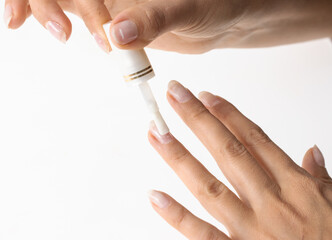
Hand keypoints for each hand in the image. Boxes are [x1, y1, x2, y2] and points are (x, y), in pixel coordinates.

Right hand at [5, 0, 331, 53]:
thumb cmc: (217, 3)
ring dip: (48, 10)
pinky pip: (77, 11)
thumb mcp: (189, 8)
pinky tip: (64, 33)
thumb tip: (118, 34)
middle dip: (46, 1)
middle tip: (61, 32)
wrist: (225, 19)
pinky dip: (62, 20)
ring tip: (64, 35)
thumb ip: (154, 18)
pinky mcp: (113, 12)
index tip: (49, 15)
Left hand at [147, 80, 331, 238]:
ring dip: (179, 157)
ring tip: (157, 133)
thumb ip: (319, 175)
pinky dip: (177, 215)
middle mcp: (270, 202)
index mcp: (295, 186)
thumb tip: (313, 150)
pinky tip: (155, 196)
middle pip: (227, 151)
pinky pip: (203, 234)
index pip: (254, 139)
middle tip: (175, 94)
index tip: (205, 96)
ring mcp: (251, 228)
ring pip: (209, 185)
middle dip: (198, 120)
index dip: (227, 114)